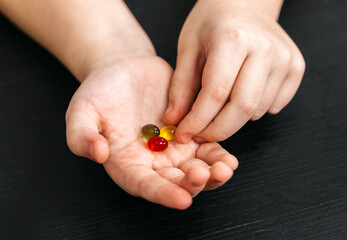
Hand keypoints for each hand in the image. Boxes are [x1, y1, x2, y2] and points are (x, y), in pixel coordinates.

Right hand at [65, 56, 237, 208]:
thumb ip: (82, 135)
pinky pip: (207, 147)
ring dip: (213, 173)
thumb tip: (97, 153)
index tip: (182, 200)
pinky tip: (228, 157)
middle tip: (206, 175)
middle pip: (177, 182)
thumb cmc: (99, 92)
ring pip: (197, 169)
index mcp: (128, 165)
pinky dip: (218, 153)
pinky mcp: (190, 131)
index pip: (146, 186)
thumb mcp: (82, 111)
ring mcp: (174, 148)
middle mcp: (154, 162)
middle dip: (194, 184)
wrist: (123, 69)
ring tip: (225, 168)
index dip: (164, 194)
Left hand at [164, 0, 305, 142]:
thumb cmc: (213, 23)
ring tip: (219, 105)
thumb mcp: (188, 48)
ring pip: (257, 111)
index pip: (216, 93)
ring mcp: (286, 59)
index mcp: (233, 39)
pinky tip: (241, 93)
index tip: (184, 133)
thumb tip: (174, 120)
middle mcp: (265, 49)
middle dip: (218, 130)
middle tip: (201, 134)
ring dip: (233, 119)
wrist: (245, 4)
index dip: (197, 121)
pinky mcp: (296, 68)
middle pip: (242, 108)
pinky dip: (253, 111)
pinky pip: (273, 107)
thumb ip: (181, 87)